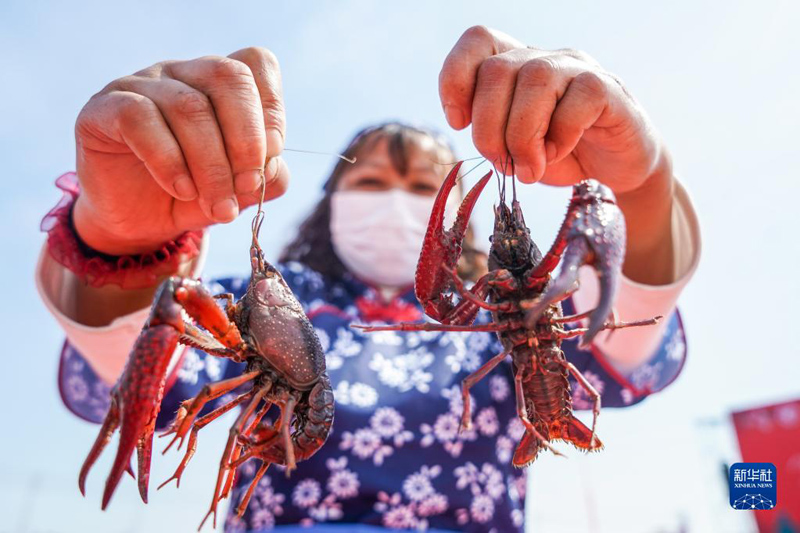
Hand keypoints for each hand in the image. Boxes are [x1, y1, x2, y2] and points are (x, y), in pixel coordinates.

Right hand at [73, 47, 289, 254]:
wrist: (135, 222)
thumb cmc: (193, 196)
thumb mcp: (238, 191)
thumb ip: (265, 176)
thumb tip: (272, 167)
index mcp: (219, 84)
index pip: (254, 63)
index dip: (271, 106)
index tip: (273, 153)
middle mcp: (182, 74)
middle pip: (227, 77)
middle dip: (246, 139)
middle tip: (248, 186)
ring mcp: (140, 85)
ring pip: (189, 107)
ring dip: (212, 166)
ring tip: (219, 207)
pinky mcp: (104, 109)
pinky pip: (141, 120)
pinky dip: (169, 161)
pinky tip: (182, 191)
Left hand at [439, 26, 670, 191]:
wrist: (615, 170)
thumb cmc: (559, 155)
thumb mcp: (511, 146)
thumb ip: (489, 130)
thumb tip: (468, 126)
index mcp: (515, 66)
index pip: (479, 40)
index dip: (456, 77)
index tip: (459, 122)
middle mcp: (544, 59)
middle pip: (496, 70)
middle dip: (488, 128)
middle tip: (503, 163)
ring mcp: (577, 69)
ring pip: (534, 80)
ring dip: (521, 136)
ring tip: (528, 168)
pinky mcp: (608, 90)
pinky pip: (576, 103)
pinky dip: (560, 137)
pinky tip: (559, 154)